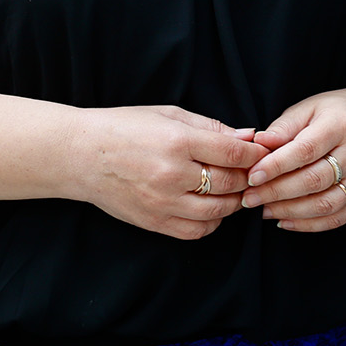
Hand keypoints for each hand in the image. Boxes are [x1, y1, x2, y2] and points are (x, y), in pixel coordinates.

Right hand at [71, 105, 268, 240]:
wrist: (81, 155)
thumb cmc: (125, 128)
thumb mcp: (169, 115)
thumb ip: (211, 128)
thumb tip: (249, 136)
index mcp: (177, 141)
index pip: (234, 153)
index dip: (255, 154)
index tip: (263, 152)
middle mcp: (172, 175)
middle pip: (230, 183)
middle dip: (248, 177)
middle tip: (252, 170)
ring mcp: (163, 202)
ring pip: (218, 211)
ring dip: (234, 202)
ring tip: (234, 189)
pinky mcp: (154, 222)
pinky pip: (196, 231)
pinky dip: (212, 222)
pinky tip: (211, 207)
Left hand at [241, 86, 345, 230]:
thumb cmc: (332, 113)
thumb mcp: (307, 108)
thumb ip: (283, 128)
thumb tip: (258, 144)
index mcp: (340, 125)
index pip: (306, 150)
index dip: (276, 166)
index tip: (252, 176)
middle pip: (314, 180)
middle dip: (276, 192)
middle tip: (250, 198)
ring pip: (325, 204)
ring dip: (290, 211)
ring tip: (264, 209)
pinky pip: (336, 218)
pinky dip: (308, 224)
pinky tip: (285, 220)